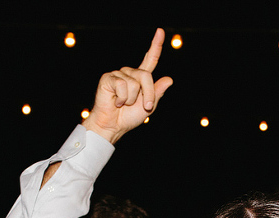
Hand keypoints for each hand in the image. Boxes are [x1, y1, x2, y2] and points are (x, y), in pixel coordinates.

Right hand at [80, 28, 173, 143]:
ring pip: (135, 83)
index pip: (150, 59)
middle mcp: (130, 73)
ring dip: (132, 99)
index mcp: (140, 78)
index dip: (156, 46)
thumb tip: (169, 79)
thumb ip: (157, 93)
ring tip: (123, 104)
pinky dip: (122, 99)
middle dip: (148, 94)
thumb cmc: (128, 117)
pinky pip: (123, 86)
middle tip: (143, 106)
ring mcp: (119, 74)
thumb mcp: (148, 107)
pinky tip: (115, 102)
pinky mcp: (109, 78)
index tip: (160, 31)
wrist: (112, 126)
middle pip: (146, 76)